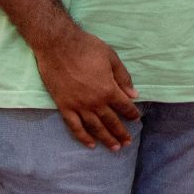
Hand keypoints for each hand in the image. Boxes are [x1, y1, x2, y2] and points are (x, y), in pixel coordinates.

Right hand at [32, 28, 140, 149]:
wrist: (58, 46)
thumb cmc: (86, 48)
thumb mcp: (111, 58)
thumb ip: (123, 77)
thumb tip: (134, 95)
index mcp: (108, 89)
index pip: (124, 106)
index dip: (131, 113)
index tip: (136, 118)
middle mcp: (95, 102)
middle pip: (111, 121)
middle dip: (121, 132)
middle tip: (128, 142)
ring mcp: (79, 106)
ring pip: (95, 127)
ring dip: (106, 139)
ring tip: (114, 148)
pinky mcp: (64, 106)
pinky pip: (75, 126)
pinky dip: (83, 137)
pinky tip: (90, 144)